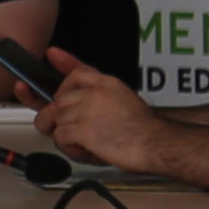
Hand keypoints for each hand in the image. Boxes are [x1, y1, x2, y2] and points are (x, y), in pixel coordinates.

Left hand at [30, 52, 151, 168]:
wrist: (155, 144)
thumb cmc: (144, 129)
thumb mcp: (125, 99)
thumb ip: (102, 92)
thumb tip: (84, 90)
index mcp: (107, 84)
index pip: (76, 72)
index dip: (61, 71)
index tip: (52, 58)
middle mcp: (94, 92)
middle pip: (59, 99)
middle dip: (58, 116)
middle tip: (68, 129)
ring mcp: (86, 110)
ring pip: (55, 119)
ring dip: (63, 134)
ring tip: (80, 143)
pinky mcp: (82, 129)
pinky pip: (59, 136)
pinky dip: (67, 147)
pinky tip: (83, 150)